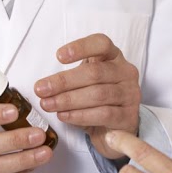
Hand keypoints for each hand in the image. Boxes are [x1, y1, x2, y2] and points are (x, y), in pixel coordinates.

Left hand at [35, 33, 140, 158]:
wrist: (116, 128)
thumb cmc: (97, 100)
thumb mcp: (86, 82)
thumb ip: (70, 78)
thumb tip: (43, 85)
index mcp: (114, 57)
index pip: (102, 44)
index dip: (81, 47)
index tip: (59, 56)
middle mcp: (126, 72)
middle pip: (95, 72)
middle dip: (64, 81)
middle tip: (41, 89)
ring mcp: (130, 94)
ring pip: (98, 94)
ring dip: (68, 100)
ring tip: (48, 104)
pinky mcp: (129, 116)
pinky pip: (103, 114)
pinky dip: (80, 115)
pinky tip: (64, 116)